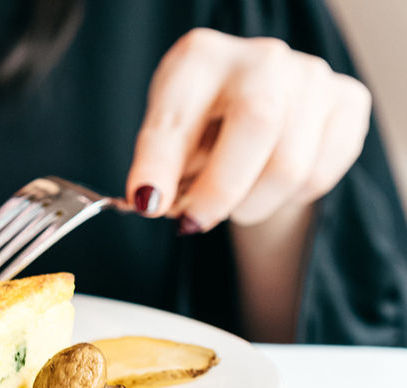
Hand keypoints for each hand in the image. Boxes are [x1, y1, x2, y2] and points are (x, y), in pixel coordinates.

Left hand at [126, 28, 370, 233]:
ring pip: (289, 167)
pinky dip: (288, 198)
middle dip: (219, 191)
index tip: (148, 204)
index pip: (177, 116)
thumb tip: (151, 202)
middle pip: (256, 126)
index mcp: (201, 59)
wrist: (260, 102)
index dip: (159, 165)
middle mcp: (261, 59)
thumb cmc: (204, 122)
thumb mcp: (169, 135)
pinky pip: (319, 175)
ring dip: (251, 205)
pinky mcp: (347, 101)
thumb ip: (159, 166)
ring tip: (233, 197)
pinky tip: (269, 182)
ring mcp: (311, 76)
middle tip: (195, 221)